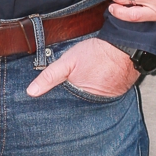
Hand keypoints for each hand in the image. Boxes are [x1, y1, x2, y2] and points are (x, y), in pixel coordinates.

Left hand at [25, 35, 140, 98]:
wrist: (124, 46)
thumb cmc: (96, 53)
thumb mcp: (67, 62)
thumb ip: (49, 76)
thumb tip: (31, 92)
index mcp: (80, 99)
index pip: (65, 109)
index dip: (58, 106)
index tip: (50, 107)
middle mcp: (95, 104)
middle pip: (78, 108)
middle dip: (71, 104)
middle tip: (69, 93)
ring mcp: (108, 101)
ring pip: (90, 104)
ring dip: (85, 99)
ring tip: (83, 88)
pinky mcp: (117, 96)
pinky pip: (103, 98)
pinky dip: (98, 94)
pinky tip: (95, 85)